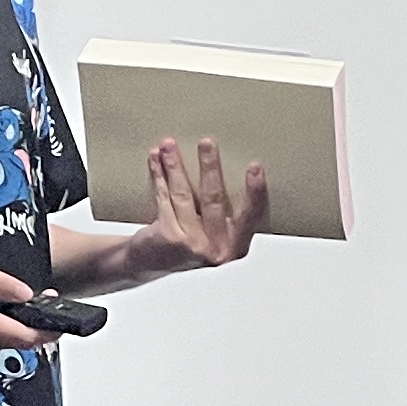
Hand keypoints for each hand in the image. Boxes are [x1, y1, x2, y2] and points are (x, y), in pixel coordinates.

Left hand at [129, 136, 270, 276]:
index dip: (255, 192)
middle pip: (215, 199)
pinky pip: (165, 199)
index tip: (255, 168)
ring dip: (175, 166)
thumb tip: (219, 166)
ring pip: (184, 195)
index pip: (252, 216)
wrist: (150, 263)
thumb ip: (223, 212)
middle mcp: (218, 249)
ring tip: (169, 145)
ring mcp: (194, 245)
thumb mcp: (213, 234)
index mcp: (237, 246)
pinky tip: (155, 160)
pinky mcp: (170, 239)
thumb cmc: (186, 242)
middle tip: (207, 142)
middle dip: (210, 167)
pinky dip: (158, 176)